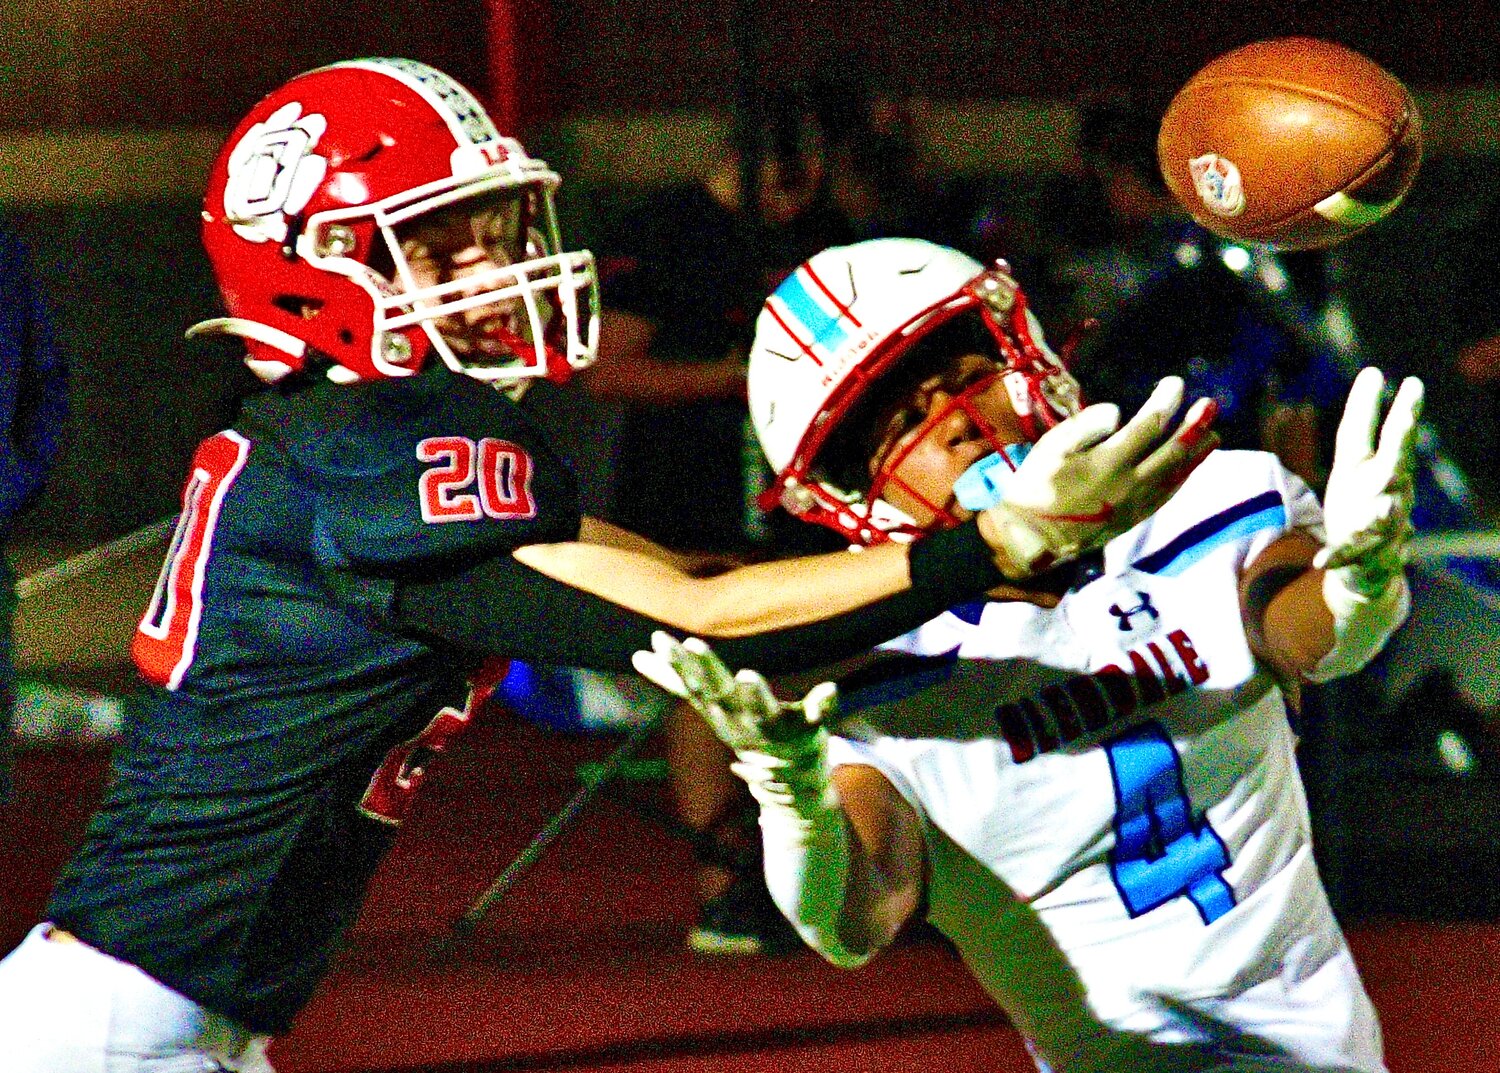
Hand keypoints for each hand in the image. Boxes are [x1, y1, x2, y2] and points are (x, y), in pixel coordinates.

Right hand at [631, 631, 837, 756]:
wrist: (787, 781)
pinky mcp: (807, 729)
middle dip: (706, 669)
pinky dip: (823, 703)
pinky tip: (831, 688)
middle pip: (719, 692)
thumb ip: (673, 680)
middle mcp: (741, 717)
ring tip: (746, 674)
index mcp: (719, 707)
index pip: (693, 682)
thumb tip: (636, 657)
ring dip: (754, 694)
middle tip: (693, 644)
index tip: (659, 639)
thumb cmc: (744, 729)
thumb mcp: (707, 703)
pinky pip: (817, 715)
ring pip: (761, 709)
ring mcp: (774, 726)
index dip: (677, 662)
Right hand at [977, 376, 1219, 577]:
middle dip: (1194, 426)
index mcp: (1109, 463)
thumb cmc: (1034, 487)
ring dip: (1196, 453)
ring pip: (1176, 475)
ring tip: (1213, 434)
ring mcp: (1136, 505)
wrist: (1030, 538)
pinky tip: (1188, 467)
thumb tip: (1118, 412)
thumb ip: (1084, 425)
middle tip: (1211, 405)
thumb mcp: (1049, 448)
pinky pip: (1166, 495)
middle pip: (1173, 451)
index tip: (1176, 384)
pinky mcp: (1133, 519)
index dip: (1165, 403)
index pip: (1148, 426)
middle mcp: (1131, 484)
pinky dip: (1182, 478)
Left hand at [1313, 367, 1423, 595]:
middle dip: (1402, 436)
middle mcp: (1383, 491)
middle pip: (1394, 460)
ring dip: (1385, 509)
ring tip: (1385, 507)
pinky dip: (1334, 558)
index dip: (1367, 404)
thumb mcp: (1356, 462)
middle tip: (1410, 412)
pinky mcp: (1364, 554)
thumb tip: (1373, 371)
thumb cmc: (1360, 504)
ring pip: (1387, 513)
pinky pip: (1349, 556)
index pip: (1364, 431)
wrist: (1370, 566)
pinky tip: (1321, 563)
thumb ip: (1362, 422)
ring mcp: (1379, 524)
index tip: (1374, 372)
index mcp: (1370, 467)